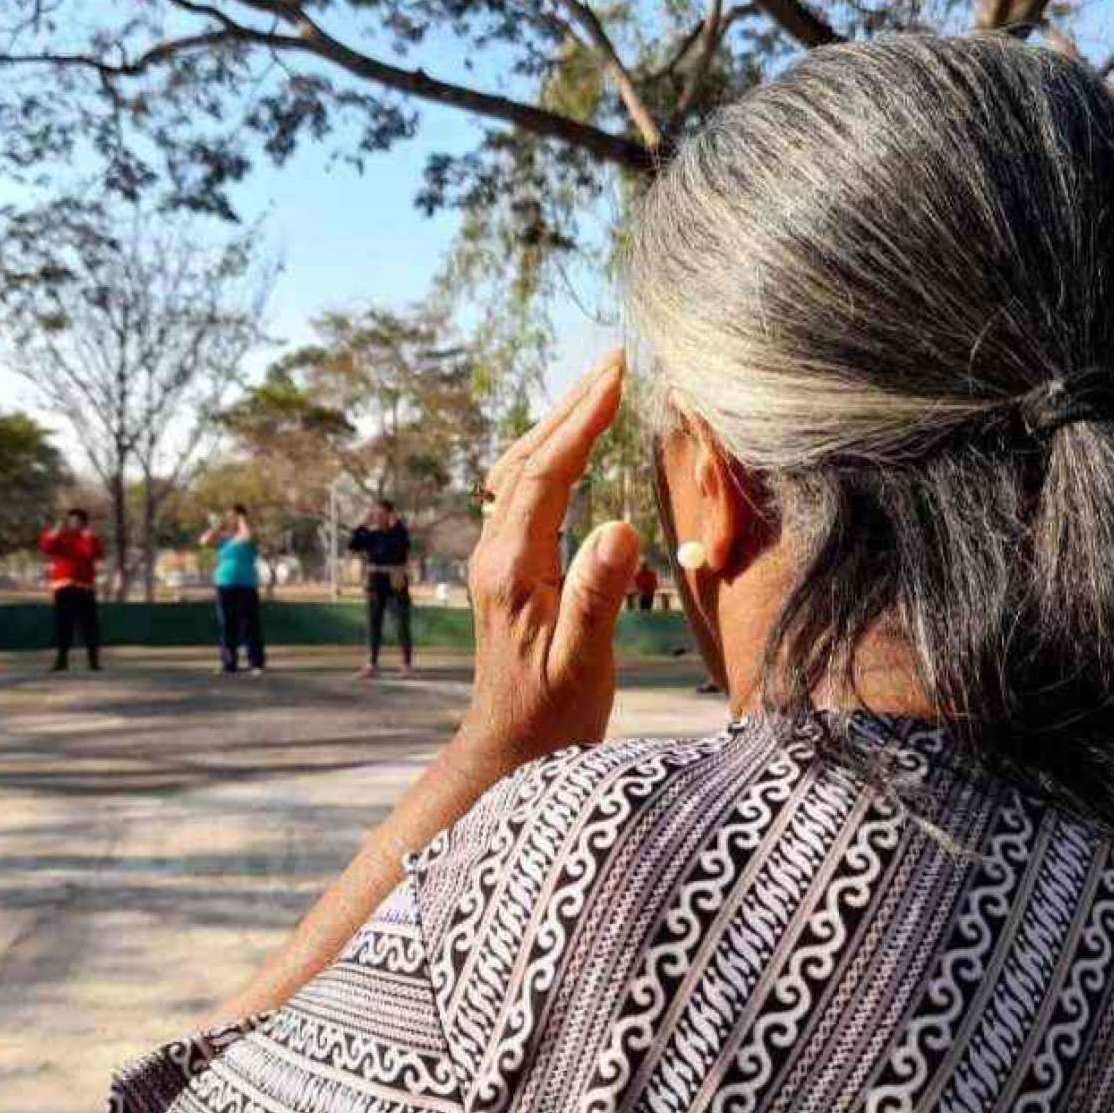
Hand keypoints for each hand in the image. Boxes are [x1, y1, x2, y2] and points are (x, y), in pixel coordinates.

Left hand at [457, 352, 638, 774]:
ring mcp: (494, 560)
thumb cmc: (552, 716)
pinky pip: (522, 494)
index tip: (615, 378)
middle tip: (612, 360)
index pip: (547, 475)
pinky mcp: (504, 569)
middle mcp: (494, 555)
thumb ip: (597, 595)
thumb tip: (619, 525)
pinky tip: (571, 448)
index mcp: (511, 570)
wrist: (509, 752)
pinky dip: (549, 456)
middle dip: (569, 407)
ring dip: (556, 425)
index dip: (581, 422)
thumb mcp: (583, 662)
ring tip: (597, 388)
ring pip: (518, 472)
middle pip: (526, 460)